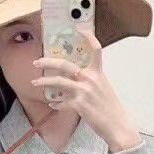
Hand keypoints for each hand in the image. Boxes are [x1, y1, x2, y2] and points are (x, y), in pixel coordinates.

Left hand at [30, 25, 140, 151]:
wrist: (117, 125)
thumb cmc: (111, 109)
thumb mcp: (103, 89)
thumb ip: (91, 81)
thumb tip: (76, 78)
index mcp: (98, 73)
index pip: (95, 49)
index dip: (88, 36)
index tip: (79, 28)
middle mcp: (90, 79)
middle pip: (65, 64)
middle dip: (48, 62)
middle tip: (37, 61)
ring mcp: (84, 91)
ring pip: (58, 82)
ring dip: (44, 82)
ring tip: (35, 82)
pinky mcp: (79, 104)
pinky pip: (61, 102)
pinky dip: (56, 103)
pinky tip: (52, 104)